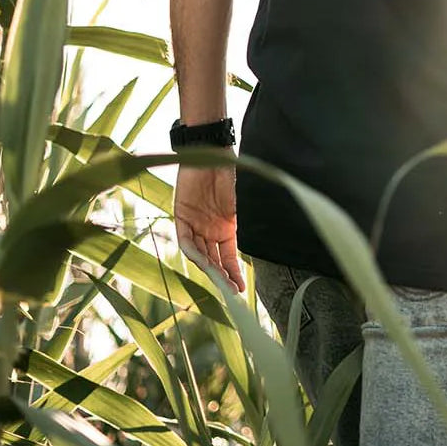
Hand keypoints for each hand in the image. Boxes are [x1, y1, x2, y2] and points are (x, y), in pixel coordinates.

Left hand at [174, 165, 245, 291]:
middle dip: (221, 277)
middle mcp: (209, 231)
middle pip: (214, 260)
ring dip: (209, 268)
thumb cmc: (232, 175)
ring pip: (200, 254)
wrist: (212, 153)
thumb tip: (265, 240)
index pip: (228, 258)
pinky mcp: (181, 217)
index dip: (233, 274)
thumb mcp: (242, 203)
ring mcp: (195, 225)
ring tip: (219, 281)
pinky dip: (194, 251)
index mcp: (226, 228)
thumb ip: (244, 223)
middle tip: (229, 292)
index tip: (240, 290)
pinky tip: (203, 261)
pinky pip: (186, 240)